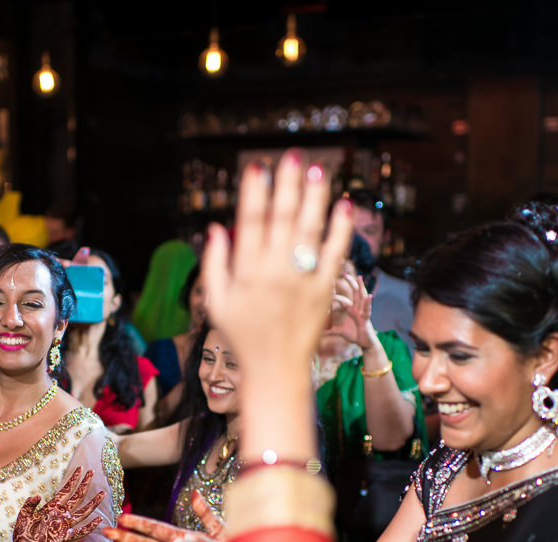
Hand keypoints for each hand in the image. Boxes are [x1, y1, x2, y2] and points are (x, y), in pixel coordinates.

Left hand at [12, 467, 106, 541]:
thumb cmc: (23, 537)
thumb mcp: (22, 518)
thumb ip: (28, 505)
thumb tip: (38, 495)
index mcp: (51, 508)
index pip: (65, 490)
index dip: (72, 479)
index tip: (81, 469)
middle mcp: (60, 515)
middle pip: (76, 497)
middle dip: (84, 484)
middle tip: (92, 472)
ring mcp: (64, 526)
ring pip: (82, 512)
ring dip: (92, 502)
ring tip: (102, 493)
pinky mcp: (65, 538)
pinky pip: (80, 532)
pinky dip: (90, 526)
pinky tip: (99, 520)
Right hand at [201, 152, 353, 370]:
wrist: (275, 370)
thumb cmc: (243, 336)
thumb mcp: (217, 302)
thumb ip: (214, 263)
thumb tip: (215, 227)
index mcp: (246, 271)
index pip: (251, 222)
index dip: (254, 192)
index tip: (257, 167)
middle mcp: (275, 271)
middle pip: (283, 218)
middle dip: (288, 184)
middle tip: (293, 157)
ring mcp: (302, 279)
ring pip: (309, 229)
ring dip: (315, 197)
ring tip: (319, 171)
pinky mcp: (324, 290)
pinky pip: (334, 254)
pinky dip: (340, 229)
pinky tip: (343, 206)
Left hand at [324, 270, 374, 348]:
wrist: (364, 343)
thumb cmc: (354, 335)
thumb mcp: (340, 331)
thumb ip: (330, 330)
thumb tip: (319, 332)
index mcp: (350, 309)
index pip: (343, 299)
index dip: (335, 295)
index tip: (328, 286)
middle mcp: (357, 308)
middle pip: (354, 292)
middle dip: (350, 283)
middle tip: (345, 273)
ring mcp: (362, 312)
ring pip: (362, 297)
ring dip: (361, 287)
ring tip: (359, 277)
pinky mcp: (366, 319)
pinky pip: (367, 310)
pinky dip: (368, 303)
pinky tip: (369, 296)